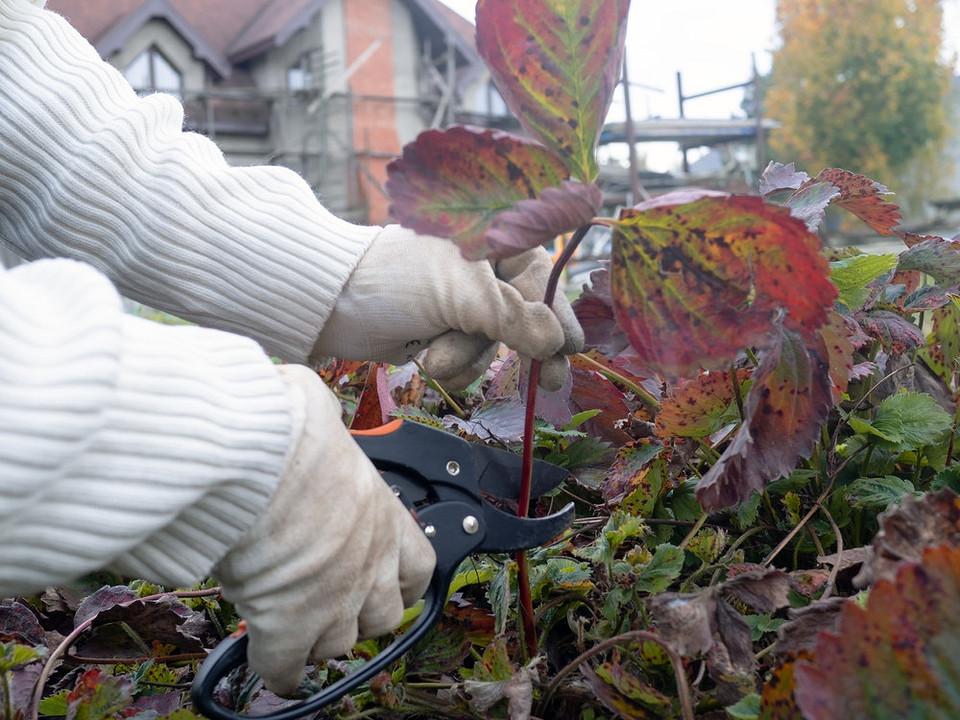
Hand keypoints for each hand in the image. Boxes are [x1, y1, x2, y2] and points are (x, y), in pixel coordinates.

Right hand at [212, 365, 434, 694]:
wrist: (256, 455)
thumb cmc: (286, 429)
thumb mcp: (317, 416)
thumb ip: (321, 422)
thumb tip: (301, 397)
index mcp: (383, 513)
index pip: (417, 564)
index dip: (400, 579)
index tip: (386, 581)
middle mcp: (370, 562)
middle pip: (385, 615)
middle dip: (361, 614)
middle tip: (333, 604)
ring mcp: (334, 599)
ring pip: (340, 643)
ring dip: (320, 638)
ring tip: (298, 626)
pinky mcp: (289, 625)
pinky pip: (288, 666)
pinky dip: (280, 668)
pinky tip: (270, 662)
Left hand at [311, 226, 583, 389]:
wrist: (327, 305)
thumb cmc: (393, 281)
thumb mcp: (459, 293)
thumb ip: (512, 317)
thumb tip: (557, 343)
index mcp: (489, 238)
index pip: (540, 275)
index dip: (558, 312)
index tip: (571, 349)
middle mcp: (479, 267)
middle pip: (525, 313)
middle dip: (529, 349)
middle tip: (548, 384)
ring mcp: (459, 300)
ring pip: (494, 341)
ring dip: (469, 357)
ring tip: (436, 360)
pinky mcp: (441, 329)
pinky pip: (470, 356)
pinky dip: (455, 365)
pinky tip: (431, 363)